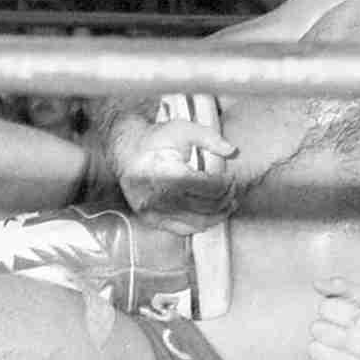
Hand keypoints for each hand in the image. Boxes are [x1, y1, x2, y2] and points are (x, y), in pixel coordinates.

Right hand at [113, 96, 237, 234]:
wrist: (126, 152)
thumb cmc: (155, 140)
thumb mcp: (183, 129)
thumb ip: (209, 138)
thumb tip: (232, 150)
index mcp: (168, 175)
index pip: (210, 188)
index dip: (227, 184)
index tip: (232, 177)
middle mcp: (160, 198)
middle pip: (207, 206)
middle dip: (226, 198)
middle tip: (233, 189)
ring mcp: (155, 212)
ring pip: (198, 222)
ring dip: (219, 214)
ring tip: (228, 203)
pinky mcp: (153, 220)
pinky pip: (184, 230)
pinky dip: (201, 224)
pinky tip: (209, 214)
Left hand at [306, 275, 359, 359]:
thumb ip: (343, 287)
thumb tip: (316, 284)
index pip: (325, 308)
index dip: (330, 309)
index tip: (341, 316)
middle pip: (317, 328)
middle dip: (325, 327)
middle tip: (341, 333)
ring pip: (313, 348)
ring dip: (322, 346)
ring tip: (339, 348)